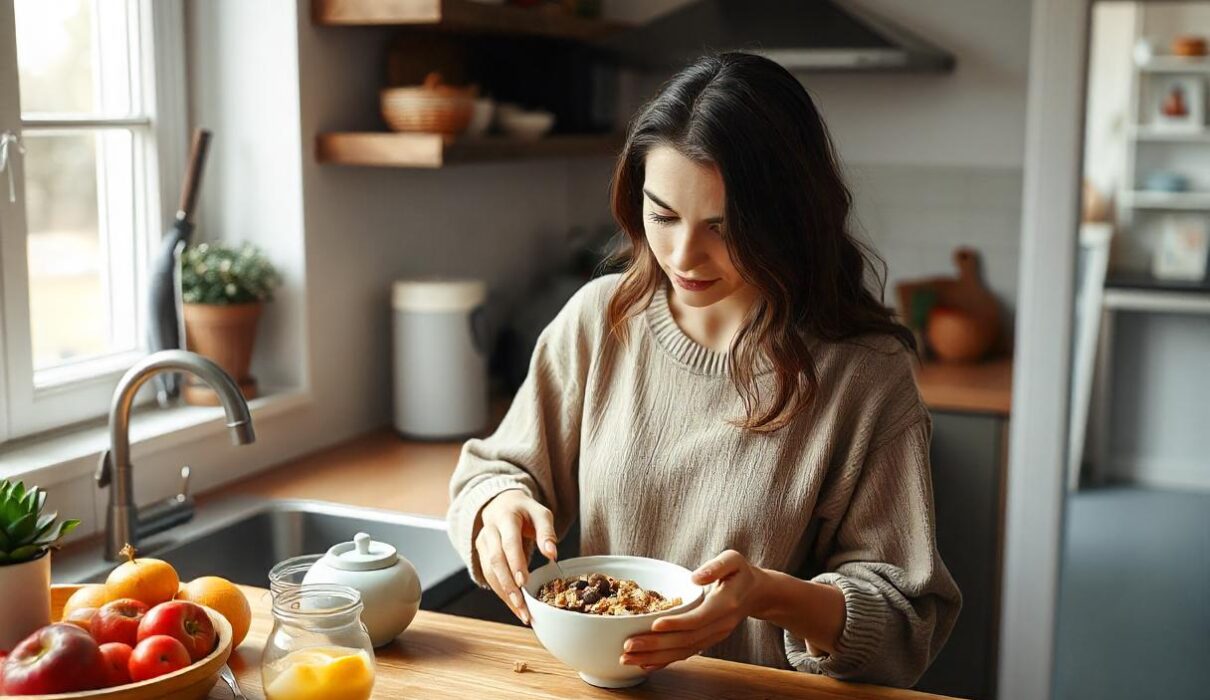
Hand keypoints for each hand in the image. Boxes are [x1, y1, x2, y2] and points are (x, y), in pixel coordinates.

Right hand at [474, 489, 557, 624]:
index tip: (523, 582)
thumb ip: (547, 533)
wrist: (502, 504)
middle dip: (508, 586)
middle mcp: (489, 531)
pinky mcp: (481, 555)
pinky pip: (489, 577)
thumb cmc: (525, 511)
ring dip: (504, 595)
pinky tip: (515, 607)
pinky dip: (502, 594)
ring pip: (489, 573)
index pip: (508, 543)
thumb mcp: (541, 514)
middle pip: (495, 561)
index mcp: (505, 517)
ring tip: (521, 612)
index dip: (515, 563)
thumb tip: (552, 554)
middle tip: (522, 605)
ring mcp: (482, 544)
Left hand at [621, 550, 767, 670]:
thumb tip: (696, 577)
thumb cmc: (740, 573)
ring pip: (683, 651)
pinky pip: (685, 654)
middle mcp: (720, 626)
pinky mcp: (707, 641)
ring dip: (655, 657)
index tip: (655, 625)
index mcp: (726, 604)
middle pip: (686, 640)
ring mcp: (714, 637)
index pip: (699, 618)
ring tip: (628, 658)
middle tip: (629, 646)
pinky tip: (645, 665)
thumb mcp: (733, 560)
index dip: (677, 623)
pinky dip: (664, 661)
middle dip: (656, 645)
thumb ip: (716, 566)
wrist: (755, 593)